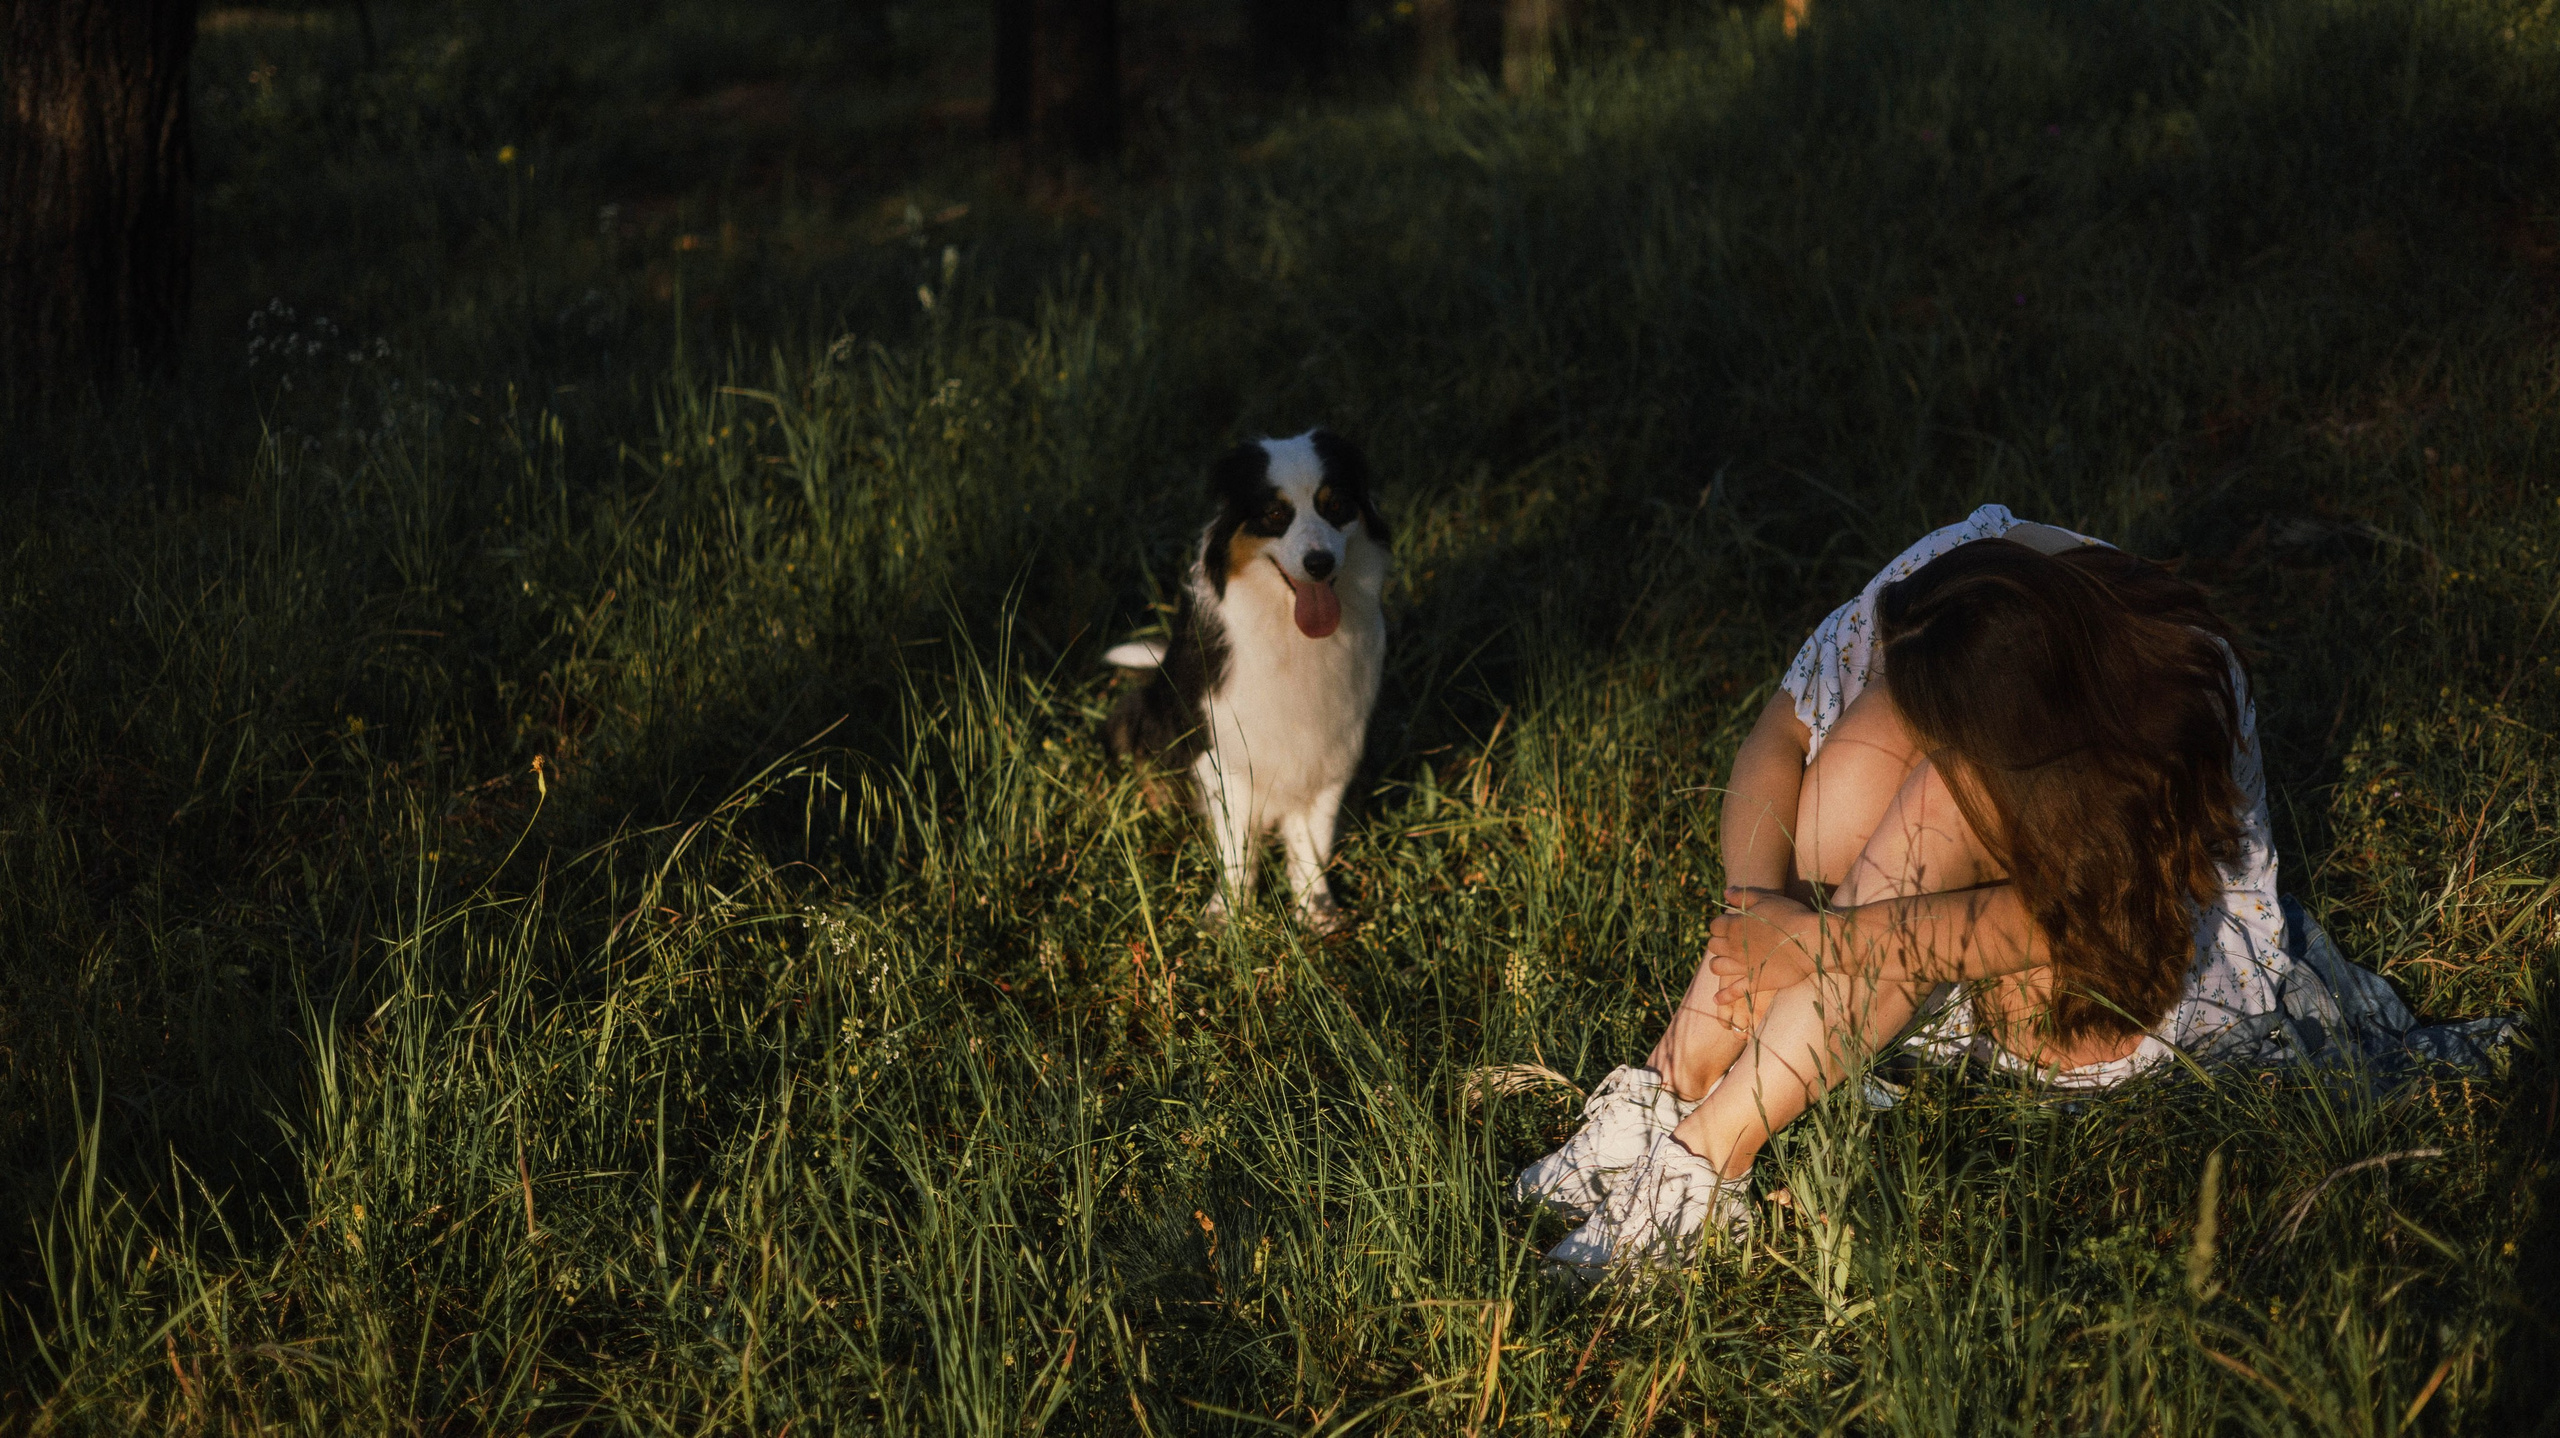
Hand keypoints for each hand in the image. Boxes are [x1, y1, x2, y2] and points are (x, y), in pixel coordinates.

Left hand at [1707, 888, 1821, 1004]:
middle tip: (1729, 943)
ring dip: (1718, 964)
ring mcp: (1742, 966)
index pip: (1714, 926)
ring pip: (1717, 967)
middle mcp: (1733, 947)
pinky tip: (1717, 1000)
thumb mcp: (1765, 899)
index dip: (1720, 925)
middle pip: (1713, 946)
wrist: (1809, 940)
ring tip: (1725, 963)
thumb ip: (1743, 896)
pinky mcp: (1755, 982)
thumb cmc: (1789, 916)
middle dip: (1718, 943)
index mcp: (1733, 926)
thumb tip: (1725, 892)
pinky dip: (1723, 997)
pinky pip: (1734, 992)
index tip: (1730, 925)